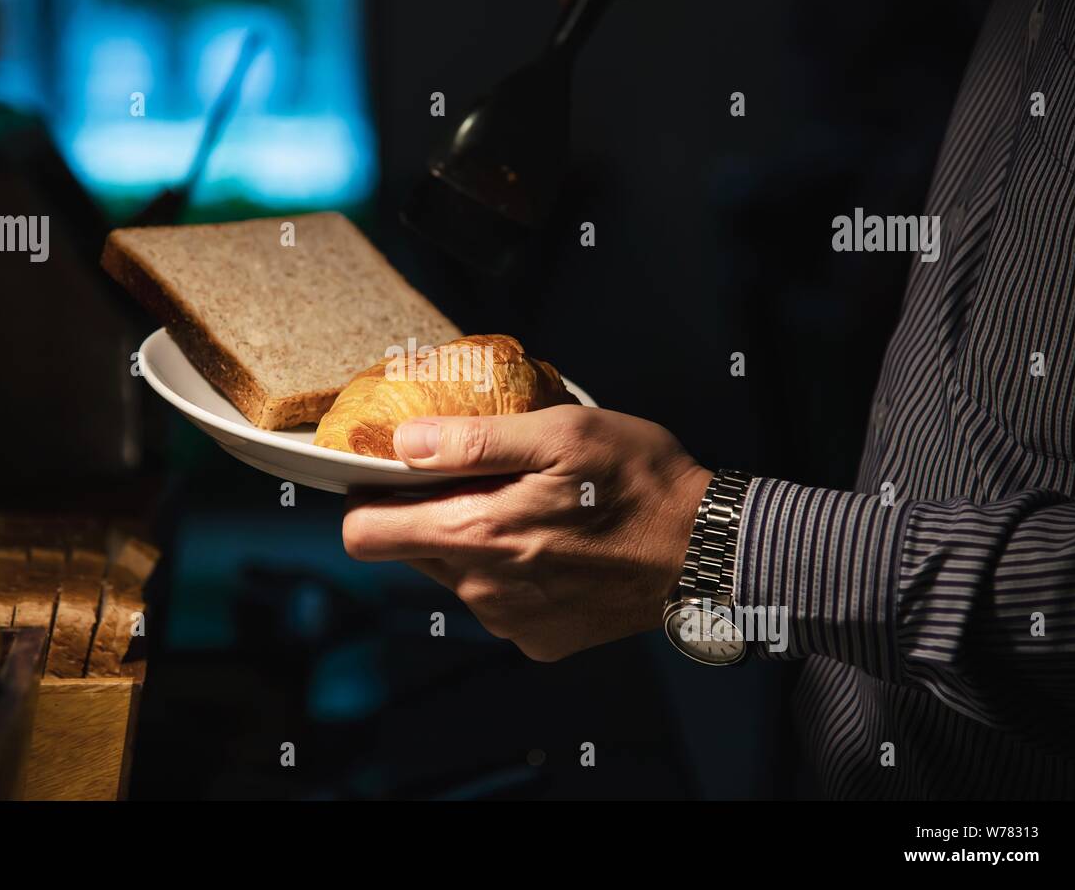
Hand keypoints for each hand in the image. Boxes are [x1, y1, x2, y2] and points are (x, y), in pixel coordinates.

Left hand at [341, 405, 711, 661]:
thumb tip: (403, 442)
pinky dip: (513, 574)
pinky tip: (557, 547)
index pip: (365, 535)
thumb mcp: (563, 432)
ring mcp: (511, 622)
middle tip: (484, 479)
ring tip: (533, 509)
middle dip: (433, 513)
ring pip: (458, 574)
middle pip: (413, 550)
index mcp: (478, 534)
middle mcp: (483, 590)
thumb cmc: (642, 483)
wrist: (710, 554)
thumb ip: (475, 440)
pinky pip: (499, 603)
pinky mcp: (539, 641)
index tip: (385, 476)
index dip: (365, 501)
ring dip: (477, 541)